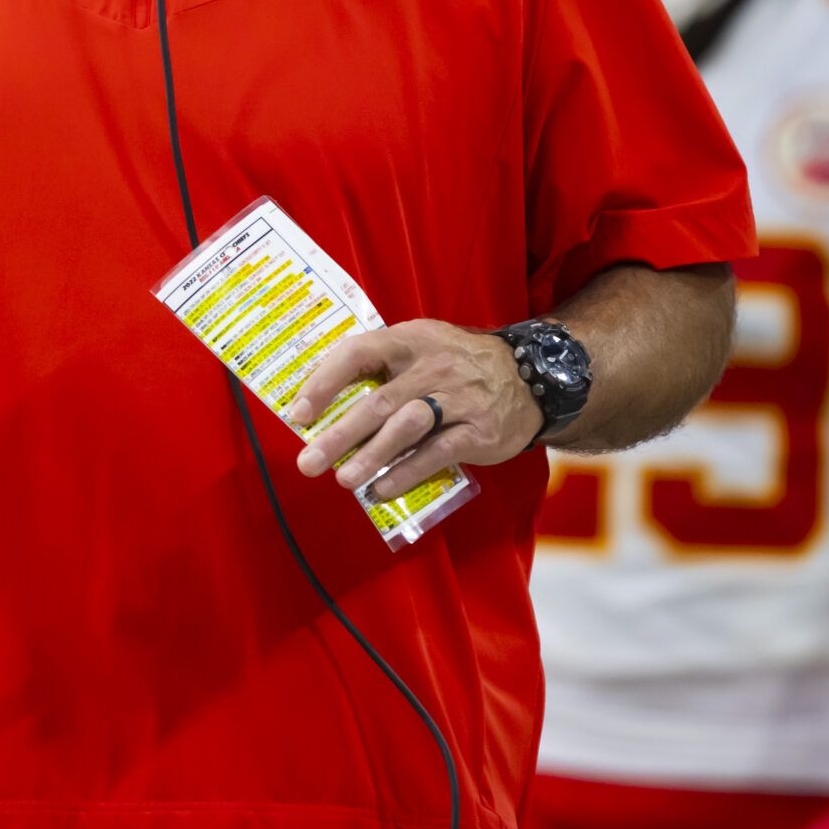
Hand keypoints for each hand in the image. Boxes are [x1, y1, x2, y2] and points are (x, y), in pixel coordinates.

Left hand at [284, 320, 543, 504]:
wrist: (530, 375)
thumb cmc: (457, 364)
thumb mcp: (421, 346)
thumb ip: (380, 365)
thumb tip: (322, 397)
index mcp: (410, 340)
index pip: (359, 353)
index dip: (325, 381)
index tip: (298, 413)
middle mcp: (432, 366)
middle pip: (379, 401)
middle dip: (340, 434)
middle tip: (308, 461)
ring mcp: (458, 399)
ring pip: (407, 427)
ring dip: (372, 455)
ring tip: (343, 480)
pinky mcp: (478, 431)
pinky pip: (437, 453)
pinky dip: (407, 473)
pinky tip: (382, 488)